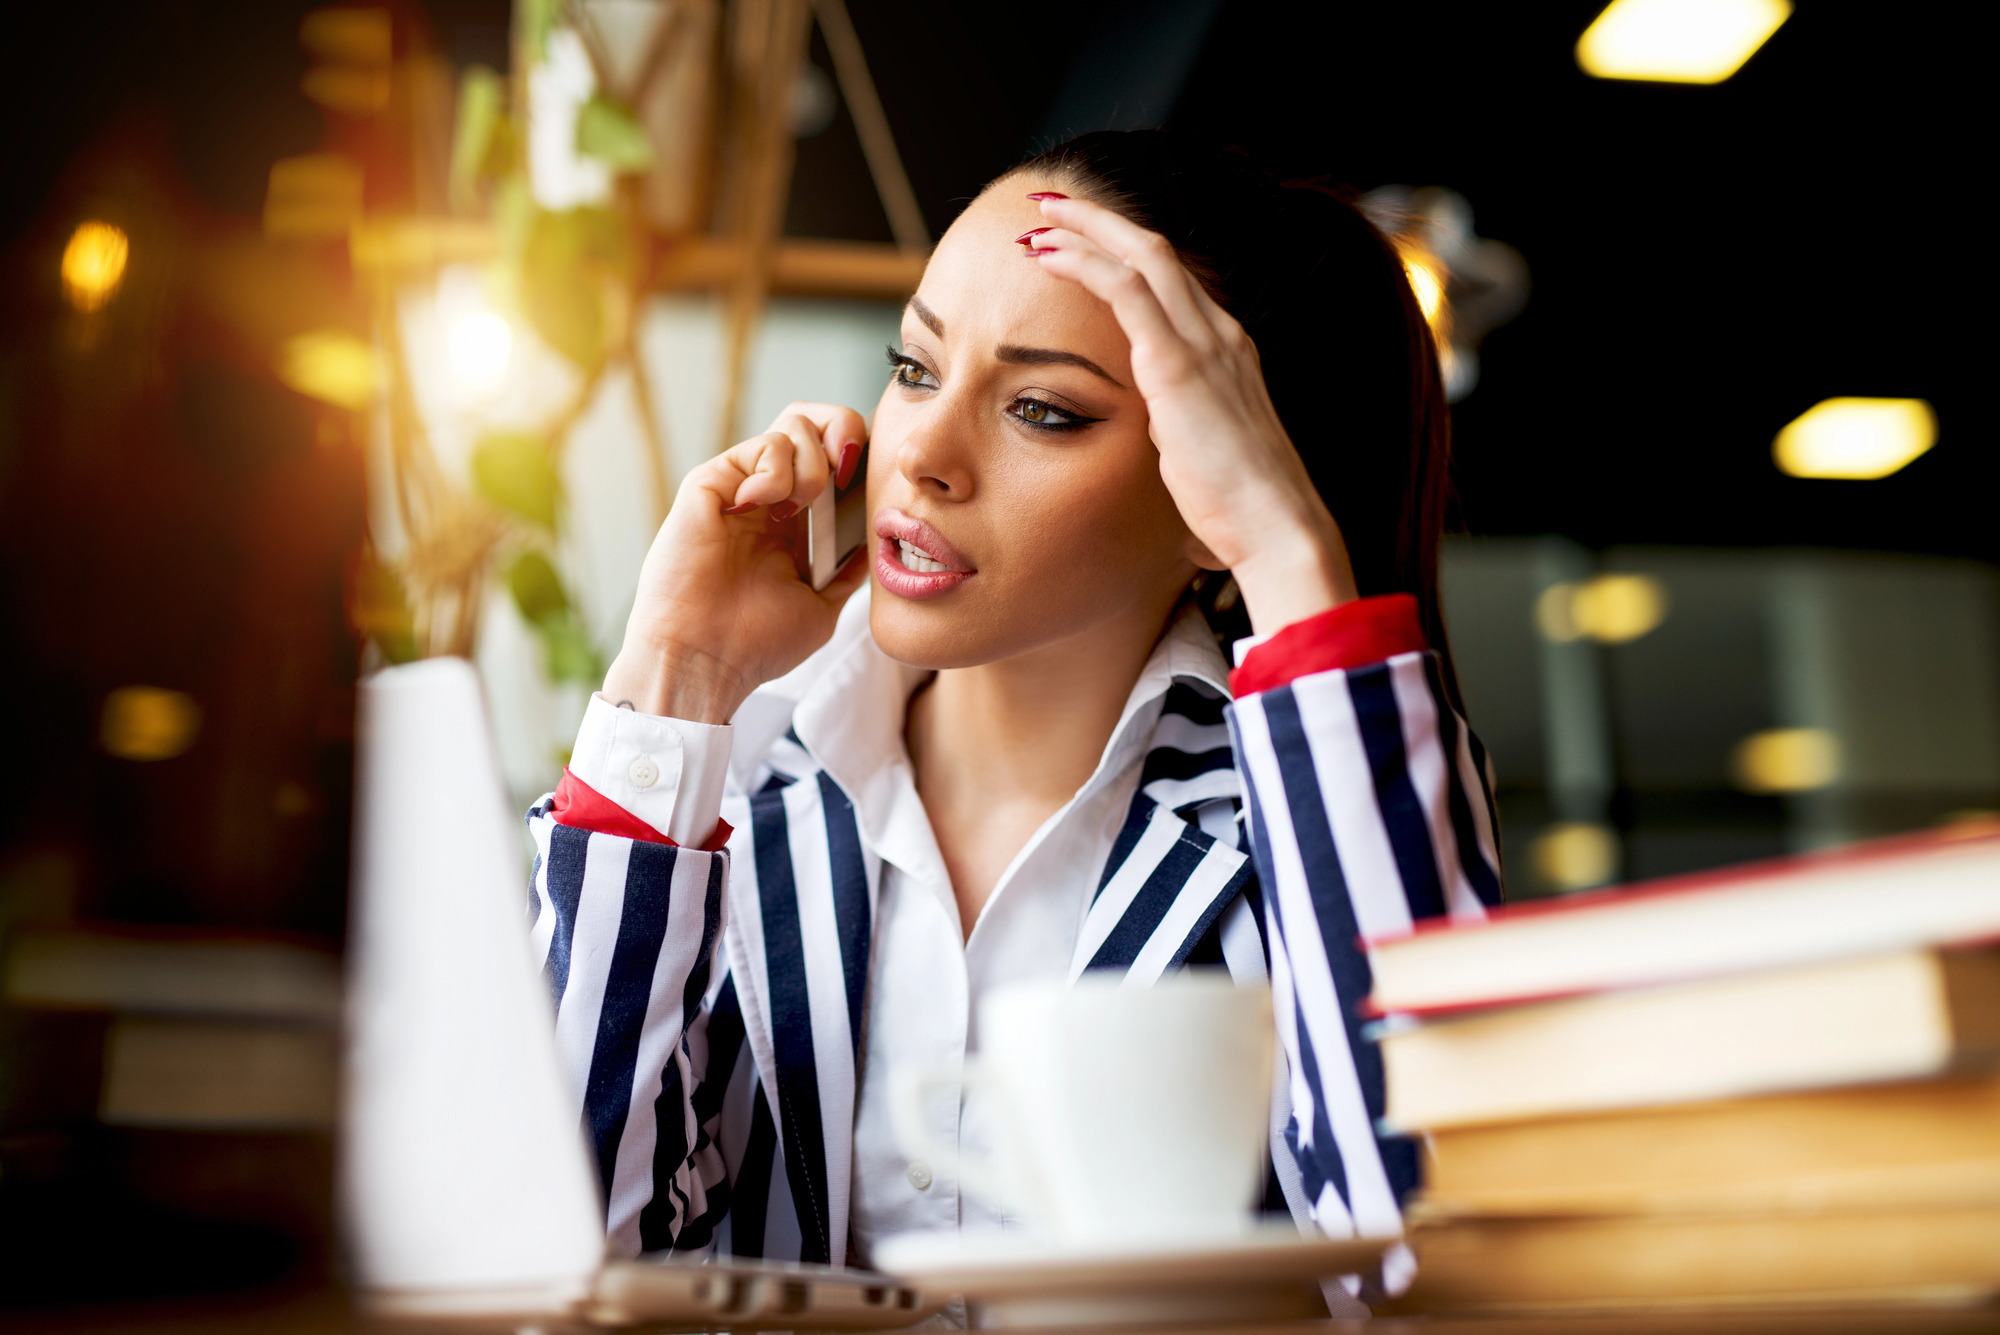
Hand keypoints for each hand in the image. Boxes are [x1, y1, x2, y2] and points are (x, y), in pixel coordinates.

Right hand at [602, 403, 869, 723]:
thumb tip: (878, 540)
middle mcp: (770, 497)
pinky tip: (764, 505)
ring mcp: (741, 487)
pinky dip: (776, 470)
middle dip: (844, 428)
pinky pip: (760, 446)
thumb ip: (848, 571)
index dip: (860, 452)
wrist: (706, 661)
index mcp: (796, 522)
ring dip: (813, 461)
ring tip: (801, 506)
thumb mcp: (821, 606)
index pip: (835, 458)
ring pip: (793, 423)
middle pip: (813, 421)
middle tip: (848, 465)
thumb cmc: (755, 644)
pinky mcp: (712, 482)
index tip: (873, 478)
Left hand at [1028, 195, 1357, 632]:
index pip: (1172, 282)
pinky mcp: (1178, 365)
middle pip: (1156, 251)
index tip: (1076, 246)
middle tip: (1048, 207)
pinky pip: (1126, 290)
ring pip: (1141, 256)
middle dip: (1099, 222)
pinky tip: (1048, 256)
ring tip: (1037, 220)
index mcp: (1226, 352)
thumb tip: (1163, 442)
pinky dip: (1085, 263)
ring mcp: (1205, 343)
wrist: (1275, 527)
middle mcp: (1220, 334)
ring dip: (1085, 230)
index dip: (1123, 255)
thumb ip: (1179, 432)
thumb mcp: (1201, 456)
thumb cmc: (1239, 509)